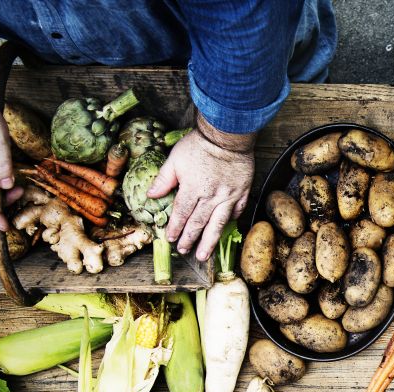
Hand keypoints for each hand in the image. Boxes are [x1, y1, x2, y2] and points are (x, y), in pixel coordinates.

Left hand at [149, 123, 253, 261]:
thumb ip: (164, 179)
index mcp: (192, 189)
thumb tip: (151, 196)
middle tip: (184, 251)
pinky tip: (227, 228)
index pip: (181, 214)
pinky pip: (237, 211)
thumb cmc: (199, 145)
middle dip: (190, 239)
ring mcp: (228, 197)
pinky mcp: (242, 192)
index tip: (170, 238)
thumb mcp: (175, 159)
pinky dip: (231, 221)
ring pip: (217, 224)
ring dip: (209, 242)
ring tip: (203, 255)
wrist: (227, 135)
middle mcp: (210, 197)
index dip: (175, 228)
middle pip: (198, 223)